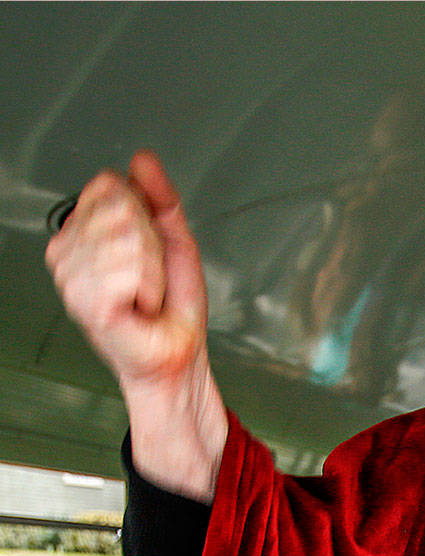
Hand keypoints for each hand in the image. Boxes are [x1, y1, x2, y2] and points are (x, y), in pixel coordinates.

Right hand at [46, 150, 208, 388]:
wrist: (177, 349)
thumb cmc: (173, 303)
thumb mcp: (174, 238)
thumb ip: (160, 195)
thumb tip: (143, 160)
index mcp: (85, 231)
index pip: (109, 184)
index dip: (144, 212)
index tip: (149, 246)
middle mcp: (70, 251)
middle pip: (119, 207)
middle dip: (151, 242)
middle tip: (150, 273)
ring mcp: (71, 276)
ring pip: (126, 236)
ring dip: (152, 268)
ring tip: (146, 291)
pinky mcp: (85, 300)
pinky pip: (126, 267)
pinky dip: (148, 286)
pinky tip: (139, 303)